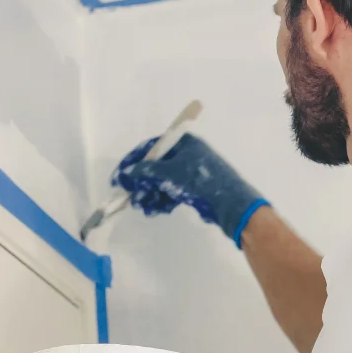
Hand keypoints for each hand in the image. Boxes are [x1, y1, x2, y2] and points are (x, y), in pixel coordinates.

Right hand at [111, 133, 269, 247]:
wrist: (231, 203)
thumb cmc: (200, 180)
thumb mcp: (171, 172)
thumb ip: (147, 171)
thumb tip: (128, 172)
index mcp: (182, 143)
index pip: (151, 147)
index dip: (133, 161)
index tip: (120, 176)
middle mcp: (186, 154)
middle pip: (156, 166)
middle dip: (142, 182)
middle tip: (130, 195)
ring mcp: (190, 172)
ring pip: (162, 181)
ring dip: (150, 194)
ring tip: (144, 207)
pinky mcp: (193, 188)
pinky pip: (171, 191)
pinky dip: (162, 200)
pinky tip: (157, 210)